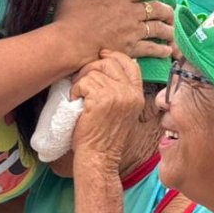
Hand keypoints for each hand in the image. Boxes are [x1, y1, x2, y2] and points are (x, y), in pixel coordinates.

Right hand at [53, 0, 173, 64]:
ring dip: (168, 30)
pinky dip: (161, 50)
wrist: (68, 43)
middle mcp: (129, 12)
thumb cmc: (67, 19)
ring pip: (158, 28)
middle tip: (170, 13)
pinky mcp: (130, 49)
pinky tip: (167, 51)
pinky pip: (152, 49)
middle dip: (166, 10)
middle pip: (156, 8)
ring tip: (172, 32)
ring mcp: (132, 31)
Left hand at [71, 52, 146, 169]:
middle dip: (91, 67)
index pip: (131, 64)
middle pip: (110, 62)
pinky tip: (76, 102)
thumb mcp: (122, 112)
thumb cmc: (104, 136)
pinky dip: (75, 90)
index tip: (101, 56)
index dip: (115, 56)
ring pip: (94, 71)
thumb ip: (121, 91)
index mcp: (137, 95)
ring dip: (80, 82)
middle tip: (81, 81)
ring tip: (79, 97)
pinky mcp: (101, 98)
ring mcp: (117, 95)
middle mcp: (130, 93)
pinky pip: (84, 82)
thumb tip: (110, 65)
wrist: (99, 156)